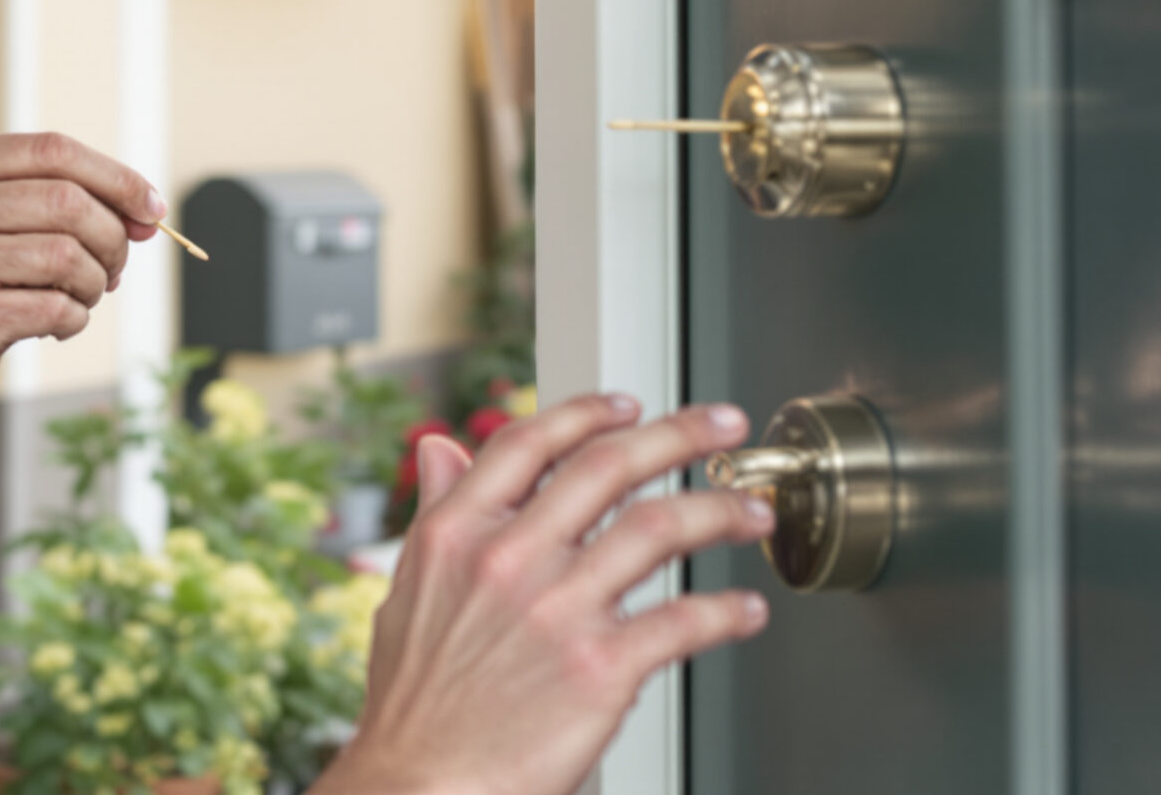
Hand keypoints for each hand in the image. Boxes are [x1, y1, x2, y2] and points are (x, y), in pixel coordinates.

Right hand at [0, 132, 164, 405]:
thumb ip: (49, 198)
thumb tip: (143, 211)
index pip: (56, 151)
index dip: (117, 177)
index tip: (151, 208)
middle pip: (70, 204)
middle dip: (112, 238)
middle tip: (115, 266)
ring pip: (69, 258)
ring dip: (96, 283)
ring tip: (82, 294)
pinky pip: (55, 308)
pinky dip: (75, 317)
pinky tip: (58, 321)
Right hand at [318, 396, 772, 794]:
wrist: (421, 787)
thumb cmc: (413, 706)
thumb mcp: (407, 590)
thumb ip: (437, 512)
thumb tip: (443, 449)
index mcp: (457, 532)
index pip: (530, 443)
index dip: (589, 413)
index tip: (630, 404)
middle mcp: (508, 557)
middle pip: (610, 466)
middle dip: (680, 434)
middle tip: (722, 426)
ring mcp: (556, 609)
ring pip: (660, 527)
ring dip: (721, 511)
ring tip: (753, 512)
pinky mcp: (600, 667)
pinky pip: (683, 621)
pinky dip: (726, 613)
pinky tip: (745, 611)